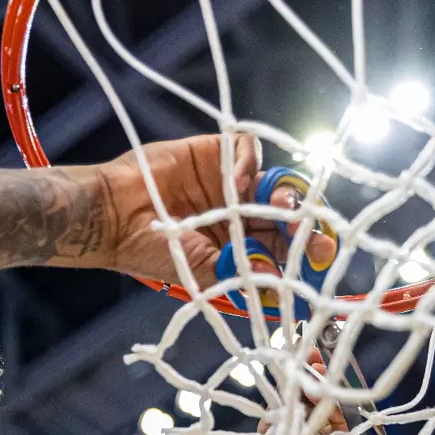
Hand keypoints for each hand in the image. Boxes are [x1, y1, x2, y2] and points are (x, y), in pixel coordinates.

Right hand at [92, 134, 339, 287]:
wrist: (115, 218)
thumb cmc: (152, 252)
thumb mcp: (201, 273)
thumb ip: (239, 276)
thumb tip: (276, 286)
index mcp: (242, 244)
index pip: (285, 243)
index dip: (305, 248)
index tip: (320, 256)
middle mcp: (242, 213)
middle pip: (289, 212)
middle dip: (308, 223)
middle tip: (318, 235)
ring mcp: (232, 183)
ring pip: (276, 180)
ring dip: (288, 193)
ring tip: (285, 206)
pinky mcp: (216, 154)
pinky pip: (247, 148)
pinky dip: (250, 161)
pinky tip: (240, 181)